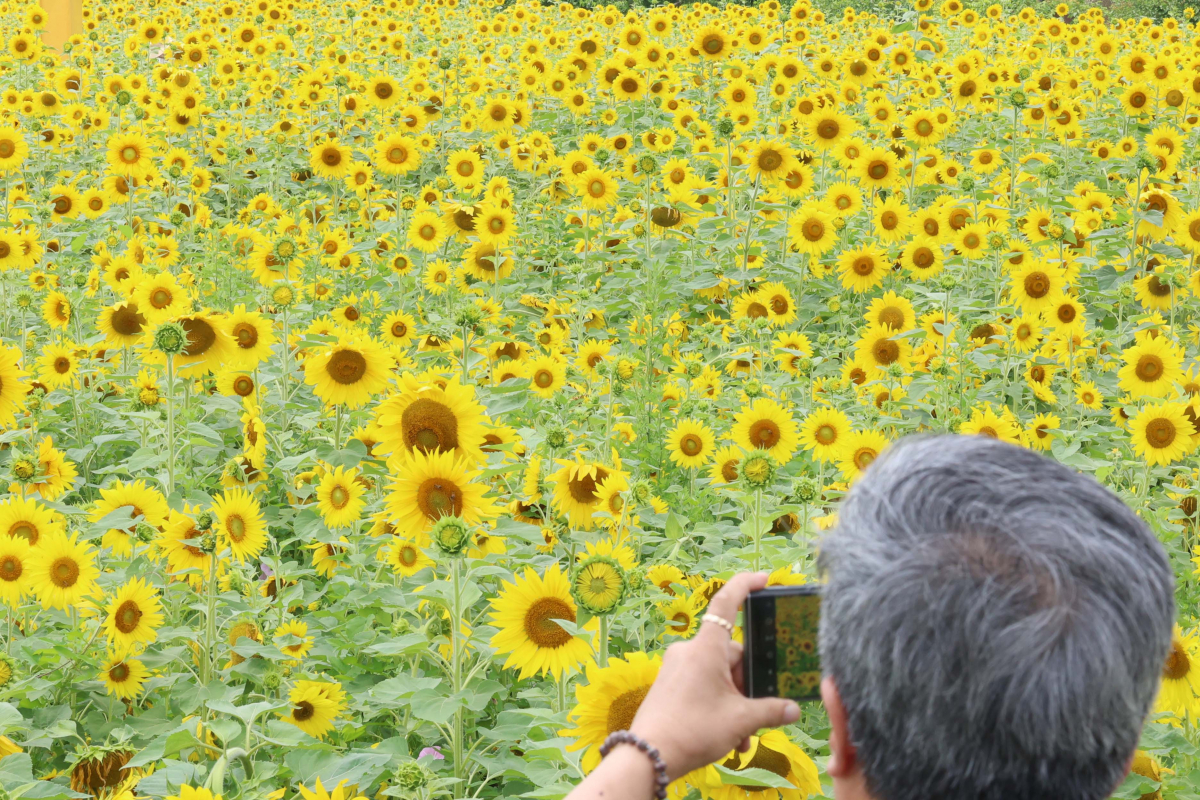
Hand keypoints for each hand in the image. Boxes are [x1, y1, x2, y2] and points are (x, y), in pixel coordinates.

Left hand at [628, 572, 800, 781]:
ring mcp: (677, 667)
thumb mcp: (741, 720)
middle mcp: (690, 650)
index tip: (763, 578)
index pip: (727, 602)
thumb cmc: (693, 729)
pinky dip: (718, 705)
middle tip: (758, 715)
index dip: (745, 585)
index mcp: (706, 648)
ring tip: (741, 736)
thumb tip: (792, 709)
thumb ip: (771, 711)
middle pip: (732, 655)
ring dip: (735, 702)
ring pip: (719, 676)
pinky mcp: (670, 683)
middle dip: (748, 685)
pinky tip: (727, 736)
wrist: (648, 755)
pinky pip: (703, 686)